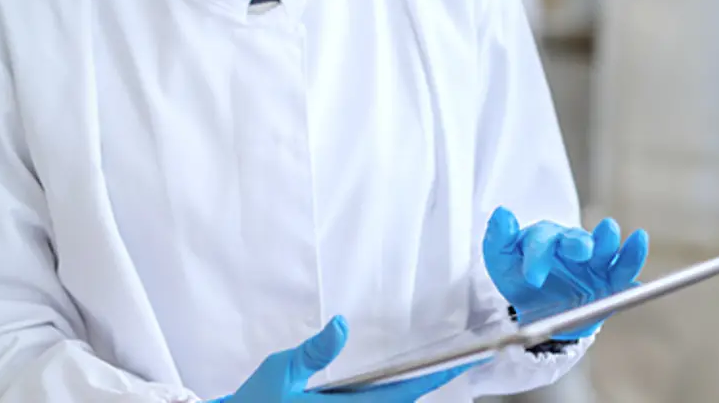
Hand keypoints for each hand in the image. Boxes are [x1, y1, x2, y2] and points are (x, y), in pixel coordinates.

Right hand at [209, 316, 475, 401]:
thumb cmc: (258, 401)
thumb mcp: (281, 371)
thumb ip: (314, 351)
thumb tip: (341, 324)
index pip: (402, 394)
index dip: (433, 379)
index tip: (460, 363)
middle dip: (427, 384)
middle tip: (453, 359)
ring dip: (408, 392)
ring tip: (431, 368)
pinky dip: (389, 399)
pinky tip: (394, 384)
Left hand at [481, 207, 647, 339]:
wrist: (538, 307)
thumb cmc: (519, 275)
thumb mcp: (501, 260)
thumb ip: (499, 238)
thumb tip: (501, 213)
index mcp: (545, 238)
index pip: (542, 241)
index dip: (537, 257)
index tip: (531, 278)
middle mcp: (571, 245)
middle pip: (576, 239)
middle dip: (578, 243)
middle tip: (580, 249)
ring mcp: (592, 261)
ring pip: (603, 249)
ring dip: (607, 241)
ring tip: (610, 232)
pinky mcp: (609, 279)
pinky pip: (623, 268)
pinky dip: (632, 257)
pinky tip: (638, 247)